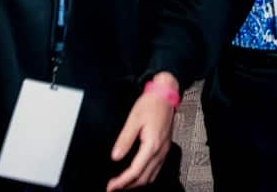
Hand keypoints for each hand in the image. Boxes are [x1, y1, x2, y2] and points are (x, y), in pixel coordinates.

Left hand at [105, 73, 179, 189]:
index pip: (136, 171)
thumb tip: (115, 156)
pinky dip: (145, 177)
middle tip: (113, 188)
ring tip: (123, 185)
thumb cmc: (151, 104)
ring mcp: (164, 151)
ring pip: (151, 176)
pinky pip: (156, 169)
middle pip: (144, 178)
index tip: (111, 186)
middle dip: (128, 186)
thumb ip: (125, 139)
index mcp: (152, 144)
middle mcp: (160, 151)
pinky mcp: (165, 148)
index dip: (122, 181)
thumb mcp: (134, 119)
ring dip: (137, 184)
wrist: (166, 94)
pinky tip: (137, 175)